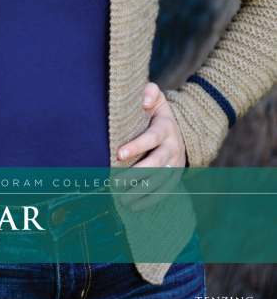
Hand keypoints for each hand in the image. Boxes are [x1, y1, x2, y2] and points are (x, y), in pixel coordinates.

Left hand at [114, 82, 187, 211]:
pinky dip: (150, 201)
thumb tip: (144, 101)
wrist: (182, 128)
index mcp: (166, 128)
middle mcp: (172, 148)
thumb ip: (150, 92)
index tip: (118, 154)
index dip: (136, 146)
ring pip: (160, 181)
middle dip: (137, 174)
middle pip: (156, 164)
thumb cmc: (158, 112)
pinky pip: (164, 192)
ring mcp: (175, 164)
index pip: (151, 138)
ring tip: (122, 198)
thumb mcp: (157, 97)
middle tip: (115, 182)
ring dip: (141, 191)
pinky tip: (133, 207)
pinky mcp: (175, 177)